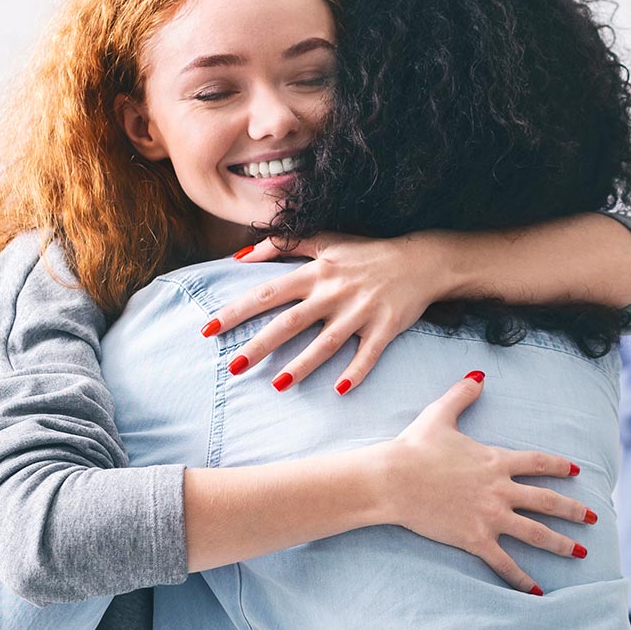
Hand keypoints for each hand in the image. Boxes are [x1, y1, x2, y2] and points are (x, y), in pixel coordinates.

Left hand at [204, 233, 446, 394]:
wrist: (422, 260)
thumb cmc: (368, 253)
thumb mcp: (326, 240)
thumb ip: (282, 244)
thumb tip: (240, 256)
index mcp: (316, 273)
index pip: (268, 293)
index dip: (236, 311)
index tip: (209, 329)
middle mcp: (334, 293)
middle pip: (290, 322)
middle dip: (259, 345)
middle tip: (233, 367)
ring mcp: (360, 312)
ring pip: (326, 343)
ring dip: (302, 365)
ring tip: (278, 385)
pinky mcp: (385, 327)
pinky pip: (368, 354)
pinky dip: (356, 372)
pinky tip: (340, 390)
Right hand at [375, 373, 596, 595]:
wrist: (393, 479)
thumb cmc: (414, 448)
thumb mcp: (439, 414)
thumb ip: (462, 395)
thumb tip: (478, 375)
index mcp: (496, 460)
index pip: (539, 463)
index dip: (559, 467)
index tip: (576, 472)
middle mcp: (501, 489)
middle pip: (547, 501)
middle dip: (573, 510)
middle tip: (593, 518)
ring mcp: (491, 516)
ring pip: (536, 532)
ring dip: (561, 543)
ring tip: (581, 552)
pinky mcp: (476, 539)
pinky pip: (505, 562)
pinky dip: (523, 578)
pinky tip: (539, 590)